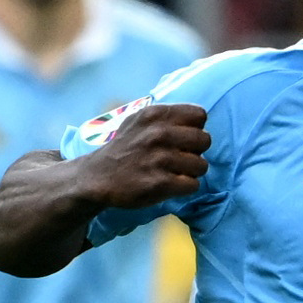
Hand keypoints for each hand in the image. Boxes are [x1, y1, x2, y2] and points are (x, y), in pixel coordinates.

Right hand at [83, 102, 210, 211]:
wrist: (97, 176)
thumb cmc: (124, 147)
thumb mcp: (138, 120)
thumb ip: (165, 116)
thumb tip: (198, 117)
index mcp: (155, 114)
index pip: (200, 115)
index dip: (195, 128)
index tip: (184, 138)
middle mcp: (158, 133)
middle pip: (205, 140)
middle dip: (196, 151)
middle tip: (181, 158)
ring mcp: (159, 159)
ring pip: (202, 165)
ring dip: (192, 172)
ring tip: (175, 172)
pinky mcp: (160, 183)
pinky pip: (193, 185)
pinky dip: (185, 187)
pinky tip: (171, 185)